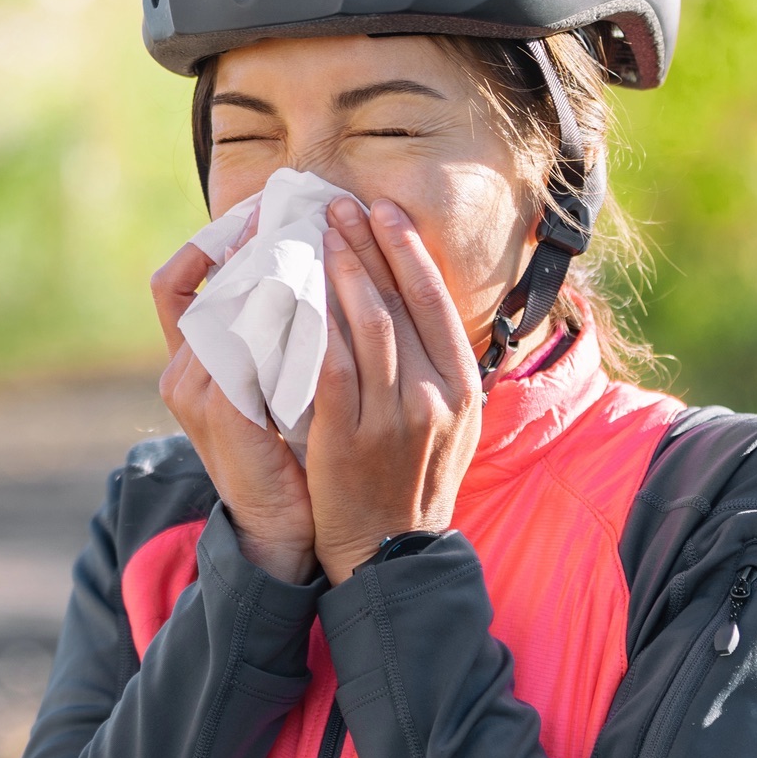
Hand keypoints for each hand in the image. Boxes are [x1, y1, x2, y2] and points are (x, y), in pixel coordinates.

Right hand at [152, 241, 316, 583]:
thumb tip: (309, 270)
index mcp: (189, 361)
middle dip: (255, 241)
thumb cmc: (289, 455)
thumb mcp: (275, 385)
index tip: (263, 210)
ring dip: (280, 268)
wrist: (283, 530)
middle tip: (304, 207)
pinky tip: (328, 293)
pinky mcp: (224, 410)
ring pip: (233, 303)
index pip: (174, 280)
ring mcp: (197, 390)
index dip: (212, 240)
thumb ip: (276, 335)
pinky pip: (252, 341)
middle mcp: (181, 370)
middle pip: (207, 281)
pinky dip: (289, 313)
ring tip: (324, 237)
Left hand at [306, 197, 480, 584]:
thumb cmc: (413, 480)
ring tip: (317, 235)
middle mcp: (435, 396)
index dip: (408, 250)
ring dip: (341, 272)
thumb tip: (415, 301)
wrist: (389, 551)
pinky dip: (314, 324)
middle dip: (368, 246)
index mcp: (462, 386)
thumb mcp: (452, 422)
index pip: (435, 300)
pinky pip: (330, 366)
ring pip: (367, 326)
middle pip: (400, 302)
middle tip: (338, 206)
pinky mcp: (349, 438)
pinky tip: (294, 293)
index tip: (383, 211)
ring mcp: (393, 417)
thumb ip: (437, 366)